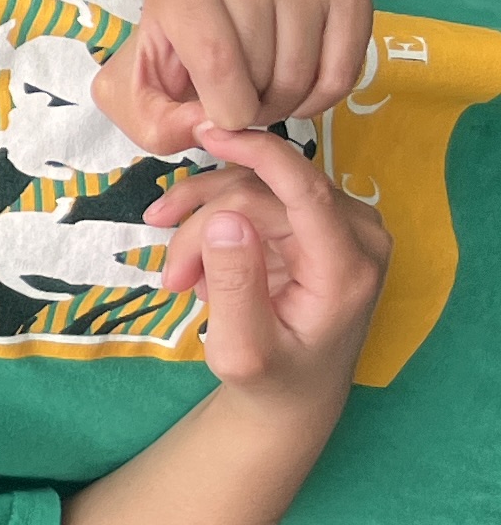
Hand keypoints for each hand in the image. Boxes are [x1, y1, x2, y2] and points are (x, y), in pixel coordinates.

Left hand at [97, 0, 368, 154]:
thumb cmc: (174, 47)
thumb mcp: (134, 89)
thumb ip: (156, 121)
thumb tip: (213, 129)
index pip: (217, 60)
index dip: (223, 110)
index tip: (220, 118)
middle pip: (263, 72)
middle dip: (250, 110)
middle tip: (235, 101)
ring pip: (304, 76)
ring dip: (284, 106)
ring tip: (260, 93)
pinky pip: (345, 72)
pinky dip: (321, 99)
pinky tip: (296, 90)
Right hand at [150, 126, 386, 402]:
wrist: (295, 393)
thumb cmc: (270, 380)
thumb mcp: (241, 350)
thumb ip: (234, 285)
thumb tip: (223, 217)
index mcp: (348, 269)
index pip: (307, 189)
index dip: (258, 153)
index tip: (209, 131)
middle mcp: (358, 237)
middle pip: (262, 194)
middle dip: (202, 227)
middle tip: (167, 279)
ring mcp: (342, 225)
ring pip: (252, 191)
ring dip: (202, 224)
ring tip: (176, 276)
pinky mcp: (320, 221)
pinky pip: (258, 199)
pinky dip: (218, 225)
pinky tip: (203, 263)